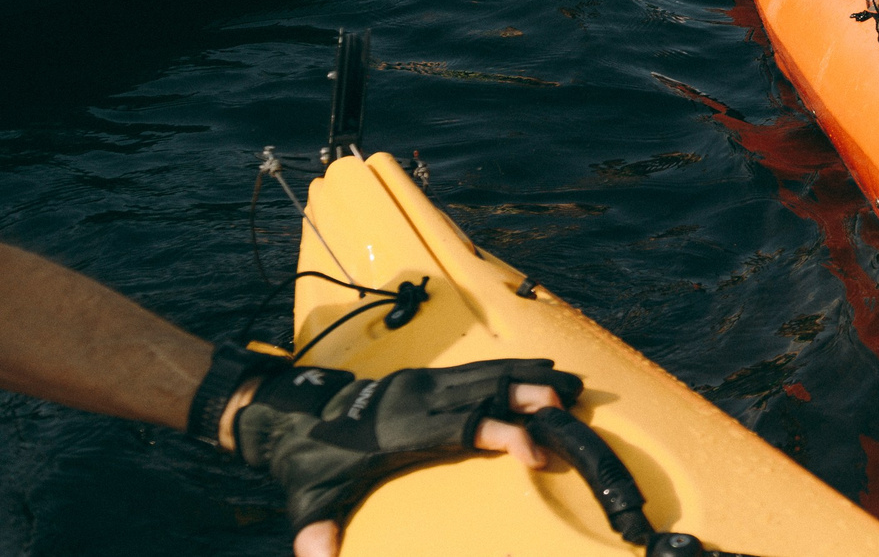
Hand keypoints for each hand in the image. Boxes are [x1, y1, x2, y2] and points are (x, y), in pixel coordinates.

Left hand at [228, 359, 580, 555]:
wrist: (288, 414)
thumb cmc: (307, 461)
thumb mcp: (310, 498)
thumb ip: (316, 530)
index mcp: (400, 428)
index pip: (463, 427)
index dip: (501, 435)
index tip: (535, 453)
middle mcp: (418, 398)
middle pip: (486, 390)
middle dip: (530, 395)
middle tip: (571, 403)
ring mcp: (423, 383)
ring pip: (487, 373)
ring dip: (530, 376)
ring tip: (572, 384)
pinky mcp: (426, 378)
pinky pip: (478, 369)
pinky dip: (513, 367)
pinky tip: (540, 369)